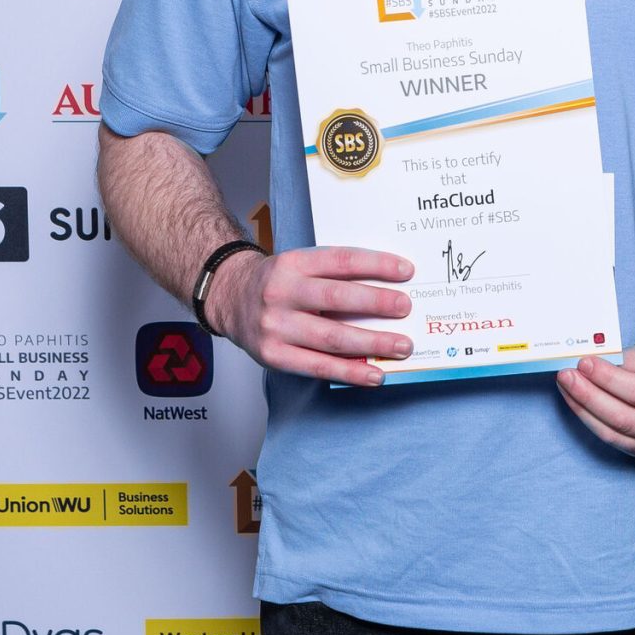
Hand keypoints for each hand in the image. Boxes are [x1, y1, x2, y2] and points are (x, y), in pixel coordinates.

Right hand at [206, 245, 413, 386]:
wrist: (229, 297)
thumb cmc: (277, 282)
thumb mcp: (300, 264)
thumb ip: (335, 274)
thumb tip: (387, 291)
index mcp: (293, 263)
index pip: (341, 261)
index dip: (376, 264)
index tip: (406, 270)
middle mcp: (282, 292)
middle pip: (337, 298)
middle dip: (377, 303)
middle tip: (406, 308)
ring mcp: (276, 326)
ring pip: (331, 337)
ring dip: (372, 344)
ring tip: (401, 346)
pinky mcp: (273, 355)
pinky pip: (317, 367)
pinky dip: (350, 372)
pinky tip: (374, 374)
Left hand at [556, 334, 634, 456]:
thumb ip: (623, 361)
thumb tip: (587, 366)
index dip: (609, 380)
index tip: (584, 364)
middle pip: (624, 419)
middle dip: (589, 397)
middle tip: (567, 376)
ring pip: (614, 434)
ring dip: (584, 410)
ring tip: (566, 386)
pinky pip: (613, 439)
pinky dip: (591, 420)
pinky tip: (577, 401)